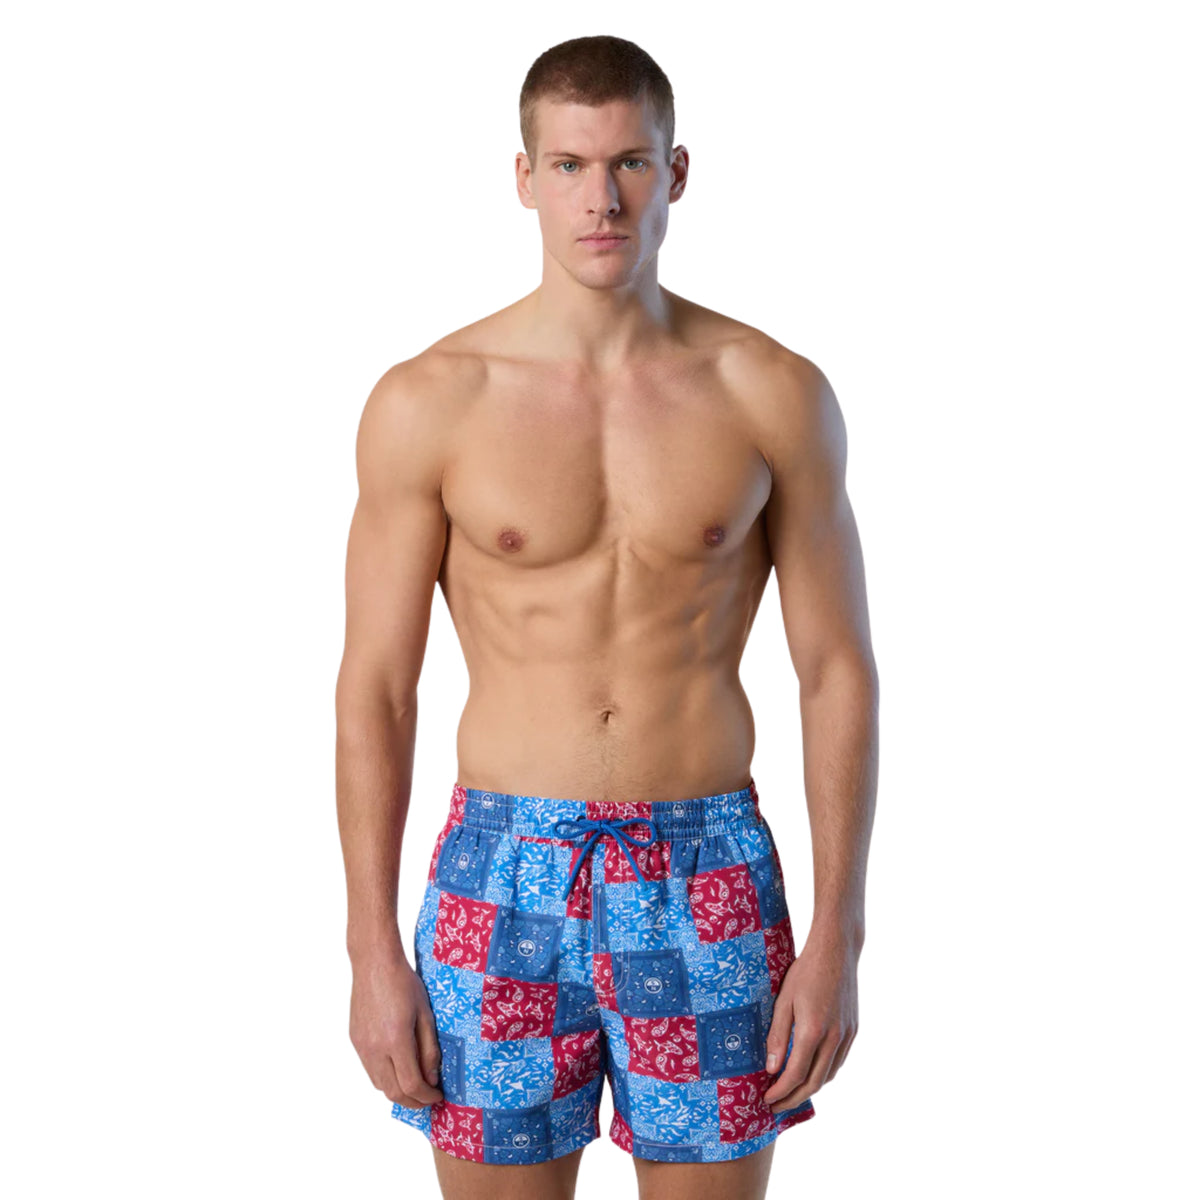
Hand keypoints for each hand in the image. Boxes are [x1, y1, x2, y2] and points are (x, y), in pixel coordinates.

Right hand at [349, 946, 443, 1108]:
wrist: (374, 963)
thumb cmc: (404, 983)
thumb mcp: (426, 1014)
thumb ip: (429, 1049)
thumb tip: (432, 1079)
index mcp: (396, 1040)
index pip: (411, 1085)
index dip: (426, 1097)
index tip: (438, 1097)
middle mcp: (375, 1048)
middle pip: (392, 1092)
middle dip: (412, 1102)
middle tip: (428, 1100)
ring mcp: (362, 1046)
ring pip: (379, 1084)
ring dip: (397, 1091)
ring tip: (415, 1086)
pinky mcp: (355, 1040)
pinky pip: (370, 1069)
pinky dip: (385, 1077)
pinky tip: (398, 1068)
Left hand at [762, 932, 858, 1112]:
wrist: (836, 952)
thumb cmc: (805, 972)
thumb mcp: (783, 1000)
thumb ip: (777, 1035)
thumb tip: (771, 1068)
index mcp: (812, 1031)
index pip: (795, 1074)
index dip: (780, 1091)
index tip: (767, 1099)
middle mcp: (833, 1038)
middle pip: (814, 1082)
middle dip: (794, 1098)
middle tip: (776, 1106)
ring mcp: (846, 1035)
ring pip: (829, 1074)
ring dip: (810, 1089)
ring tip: (790, 1093)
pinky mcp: (853, 1030)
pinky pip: (838, 1061)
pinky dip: (824, 1073)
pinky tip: (811, 1072)